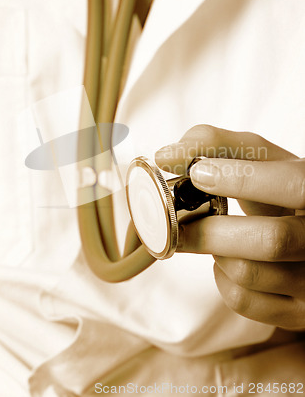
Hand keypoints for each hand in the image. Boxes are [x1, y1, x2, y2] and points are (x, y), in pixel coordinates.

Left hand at [155, 125, 304, 330]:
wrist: (303, 228)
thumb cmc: (275, 190)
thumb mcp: (261, 160)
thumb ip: (219, 145)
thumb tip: (167, 155)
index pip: (295, 185)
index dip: (244, 179)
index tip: (197, 172)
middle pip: (271, 241)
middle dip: (211, 229)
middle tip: (176, 219)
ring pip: (249, 273)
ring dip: (214, 252)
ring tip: (209, 235)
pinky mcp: (296, 312)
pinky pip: (245, 301)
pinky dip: (221, 279)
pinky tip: (225, 260)